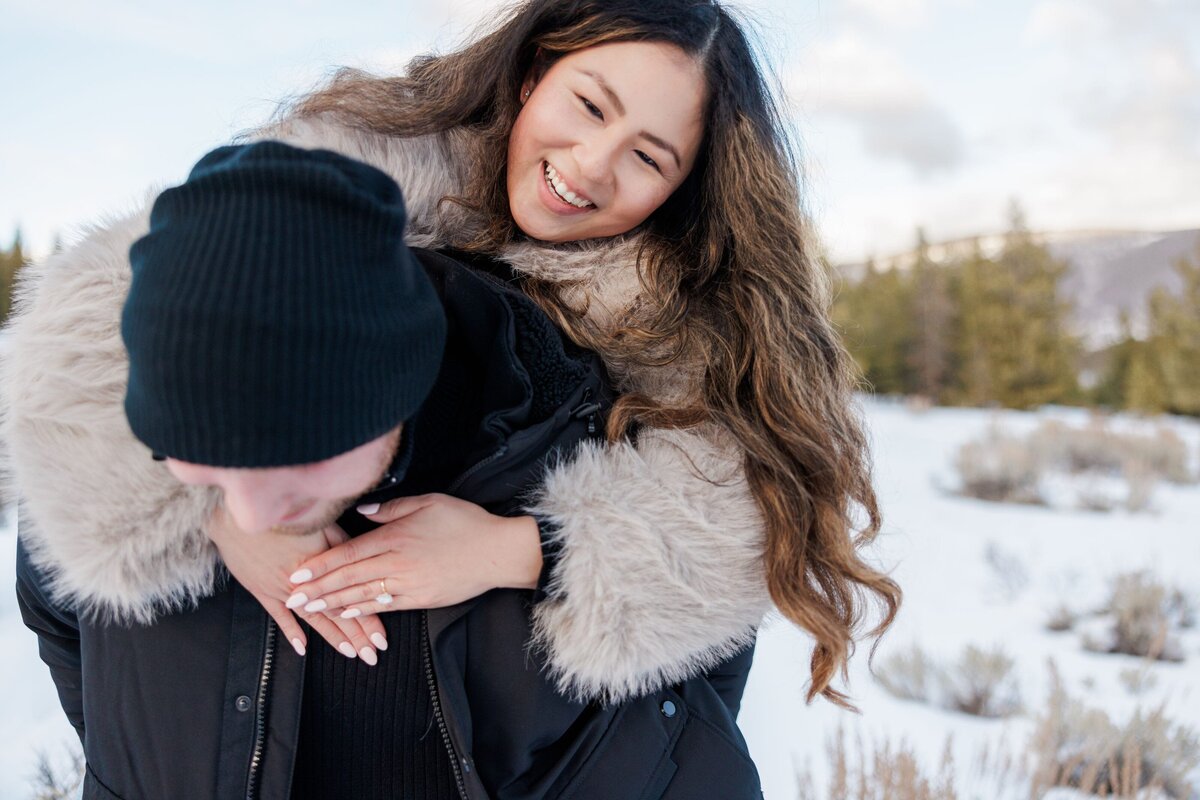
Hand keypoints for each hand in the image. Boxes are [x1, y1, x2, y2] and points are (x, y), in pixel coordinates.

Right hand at [205, 505, 388, 663]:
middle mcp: (304, 584)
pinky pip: (279, 616)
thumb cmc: (281, 515)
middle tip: (372, 656)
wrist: (237, 518)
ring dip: (332, 637)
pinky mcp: (261, 590)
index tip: (381, 638)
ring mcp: (281, 590)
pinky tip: (303, 648)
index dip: (368, 619)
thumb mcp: (319, 523)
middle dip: (356, 636)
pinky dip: (291, 632)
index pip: (350, 598)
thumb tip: (361, 557)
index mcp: (321, 566)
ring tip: (349, 653)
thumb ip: (341, 544)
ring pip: (313, 618)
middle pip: (335, 613)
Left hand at [285, 494, 542, 617]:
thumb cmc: (465, 523)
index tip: (298, 572)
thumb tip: (362, 512)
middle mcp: (398, 563)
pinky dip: (362, 610)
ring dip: (332, 603)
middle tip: (292, 598)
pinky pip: (385, 606)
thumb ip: (393, 508)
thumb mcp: (430, 502)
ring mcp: (409, 584)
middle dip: (317, 589)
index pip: (349, 553)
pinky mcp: (421, 598)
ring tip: (309, 609)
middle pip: (349, 577)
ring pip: (363, 595)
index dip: (321, 564)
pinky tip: (344, 613)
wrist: (497, 552)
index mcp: (397, 537)